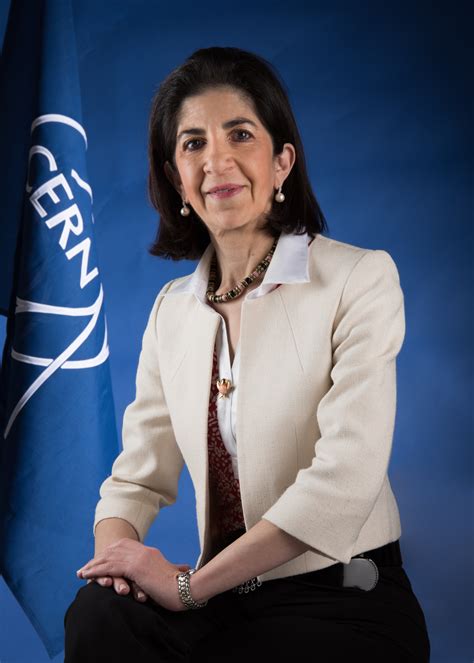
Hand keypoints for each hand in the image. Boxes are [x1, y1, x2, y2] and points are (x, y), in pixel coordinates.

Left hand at [77, 539, 191, 610]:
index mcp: (149, 553)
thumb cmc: (179, 587)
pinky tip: (86, 576)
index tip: (99, 562)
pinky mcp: (135, 567)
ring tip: (81, 573)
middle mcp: (143, 551)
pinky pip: (110, 567)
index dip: (109, 554)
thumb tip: (179, 570)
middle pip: (114, 550)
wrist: (186, 588)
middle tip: (85, 568)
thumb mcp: (169, 575)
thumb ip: (167, 571)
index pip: (124, 548)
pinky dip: (96, 570)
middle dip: (98, 559)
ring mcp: (139, 558)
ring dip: (93, 565)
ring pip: (109, 558)